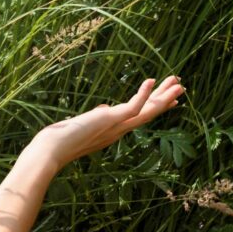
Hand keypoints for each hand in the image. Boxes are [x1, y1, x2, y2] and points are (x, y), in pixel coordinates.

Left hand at [37, 75, 184, 166]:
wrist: (51, 151)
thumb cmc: (60, 140)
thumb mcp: (84, 124)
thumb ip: (97, 117)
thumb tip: (104, 108)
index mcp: (114, 131)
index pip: (139, 116)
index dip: (154, 106)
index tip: (168, 99)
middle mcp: (119, 130)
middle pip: (149, 113)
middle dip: (165, 99)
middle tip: (181, 86)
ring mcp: (117, 126)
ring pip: (147, 110)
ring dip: (163, 96)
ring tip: (178, 83)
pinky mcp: (111, 120)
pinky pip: (133, 106)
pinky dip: (143, 93)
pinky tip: (151, 80)